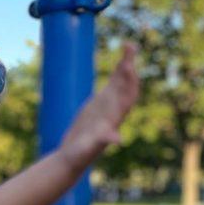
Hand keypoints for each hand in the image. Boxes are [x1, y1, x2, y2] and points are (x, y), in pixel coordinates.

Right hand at [61, 43, 140, 168]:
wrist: (73, 158)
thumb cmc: (80, 155)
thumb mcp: (90, 148)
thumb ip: (103, 141)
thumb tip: (117, 140)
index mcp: (114, 118)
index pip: (126, 96)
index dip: (129, 81)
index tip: (128, 66)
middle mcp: (115, 110)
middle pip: (126, 85)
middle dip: (129, 67)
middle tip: (130, 46)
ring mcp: (109, 106)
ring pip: (121, 83)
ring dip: (126, 66)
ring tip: (129, 46)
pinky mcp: (101, 105)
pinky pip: (113, 86)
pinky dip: (117, 73)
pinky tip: (121, 63)